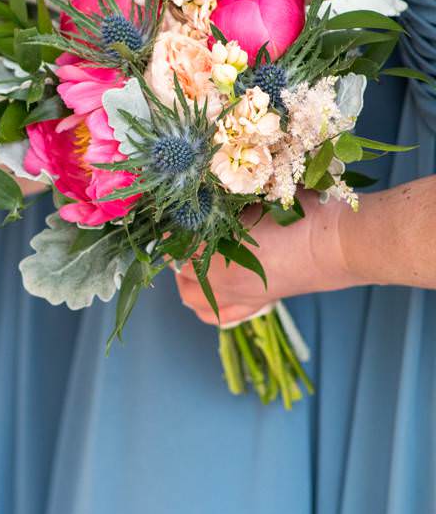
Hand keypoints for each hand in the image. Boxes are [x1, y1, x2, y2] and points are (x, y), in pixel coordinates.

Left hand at [175, 194, 350, 324]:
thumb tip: (202, 198)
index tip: (173, 216)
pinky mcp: (259, 303)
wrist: (343, 243)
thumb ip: (225, 202)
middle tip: (185, 235)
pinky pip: (222, 315)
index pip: (173, 243)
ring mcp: (239, 296)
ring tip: (196, 261)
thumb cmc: (304, 214)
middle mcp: (220, 280)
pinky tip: (215, 288)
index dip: (171, 229)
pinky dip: (211, 305)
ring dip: (188, 281)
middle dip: (177, 253)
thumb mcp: (259, 198)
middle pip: (179, 271)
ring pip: (193, 299)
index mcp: (214, 251)